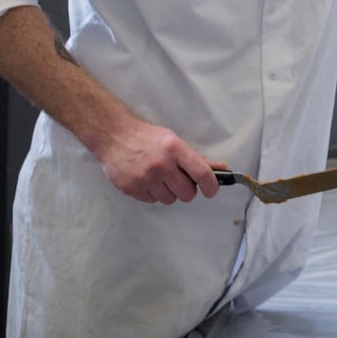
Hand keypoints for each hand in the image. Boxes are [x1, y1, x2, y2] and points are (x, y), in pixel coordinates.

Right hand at [95, 116, 220, 204]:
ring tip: (160, 178)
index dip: (212, 186)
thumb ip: (197, 158)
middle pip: (187, 193)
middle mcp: (161, 165)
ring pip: (170, 200)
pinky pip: (152, 201)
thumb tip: (222, 169)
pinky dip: (153, 194)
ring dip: (169, 192)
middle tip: (180, 181)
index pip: (202, 173)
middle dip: (187, 190)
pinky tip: (147, 180)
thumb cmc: (148, 138)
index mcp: (175, 149)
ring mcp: (144, 178)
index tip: (212, 191)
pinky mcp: (131, 188)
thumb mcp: (175, 142)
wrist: (114, 136)